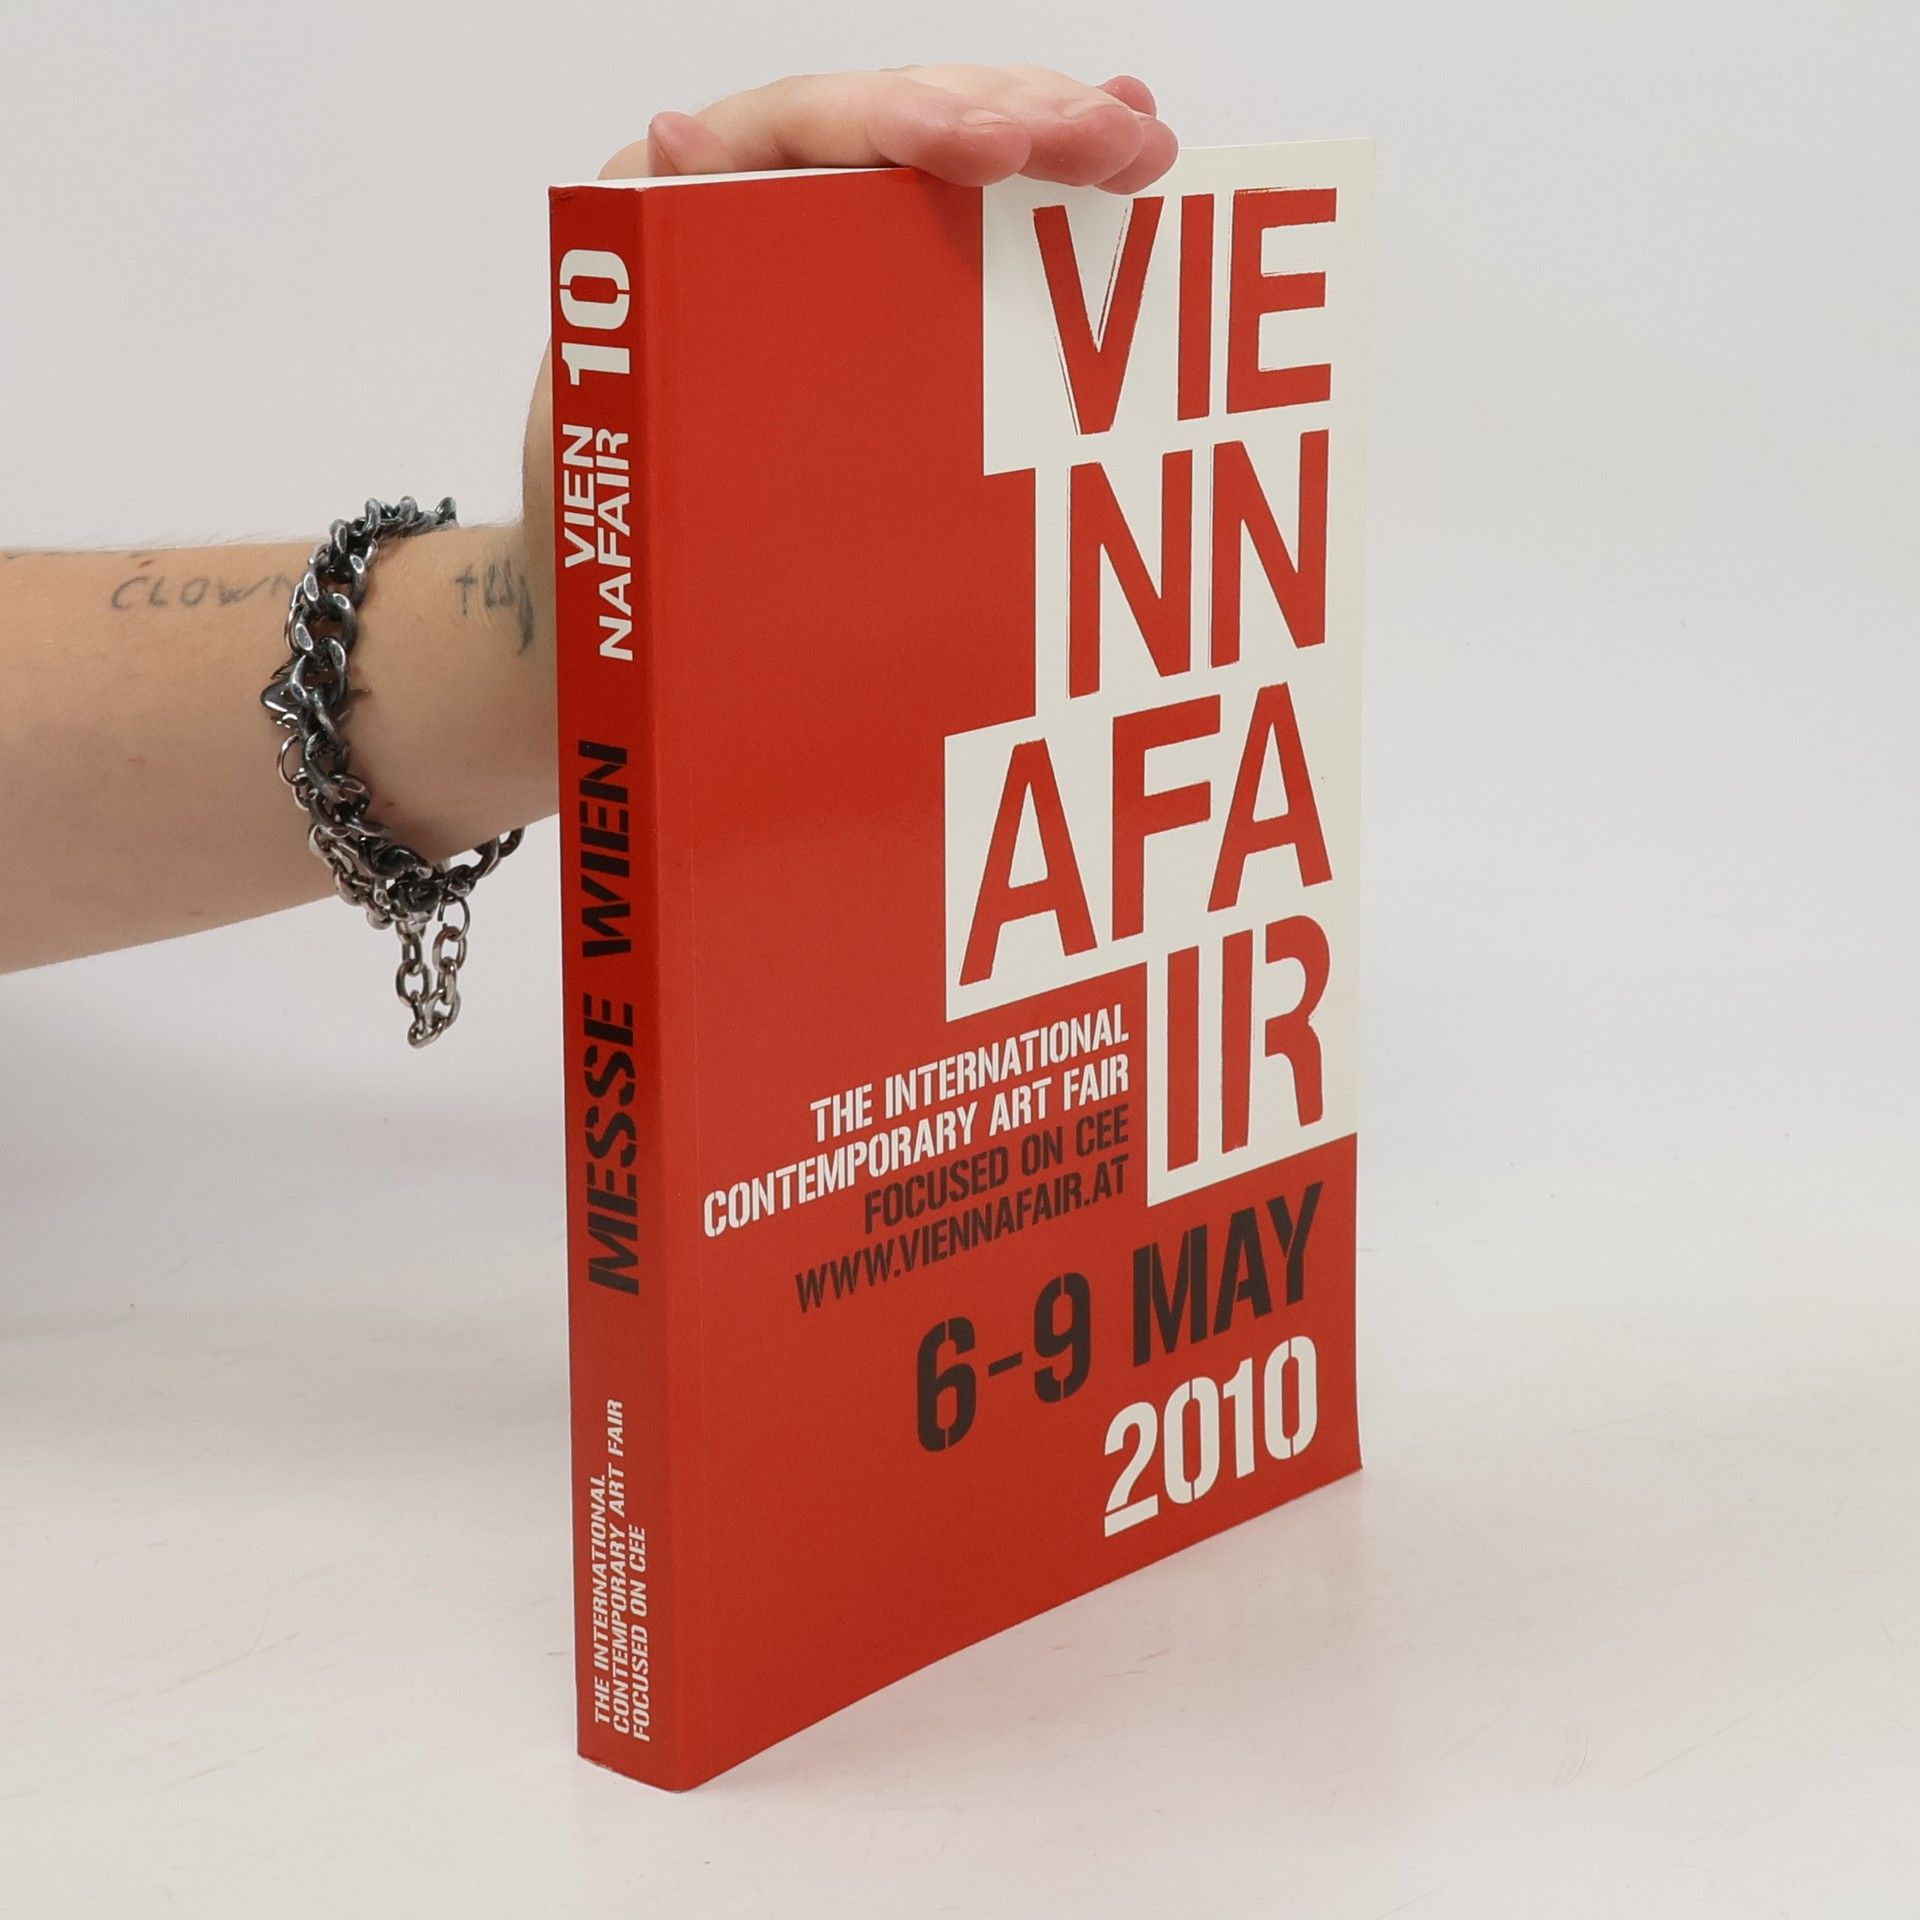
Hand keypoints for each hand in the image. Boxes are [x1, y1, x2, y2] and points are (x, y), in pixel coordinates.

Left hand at [518, 63, 1179, 649]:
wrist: (615, 575)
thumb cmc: (602, 499)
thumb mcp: (606, 405)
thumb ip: (635, 288)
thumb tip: (670, 138)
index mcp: (685, 205)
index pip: (807, 125)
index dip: (906, 119)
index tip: (994, 147)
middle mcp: (764, 198)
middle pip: (905, 118)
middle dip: (1019, 117)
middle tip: (1113, 140)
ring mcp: (834, 240)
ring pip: (955, 155)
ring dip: (1056, 138)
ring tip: (1141, 141)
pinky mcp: (882, 286)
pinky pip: (972, 221)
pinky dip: (1048, 197)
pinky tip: (1123, 168)